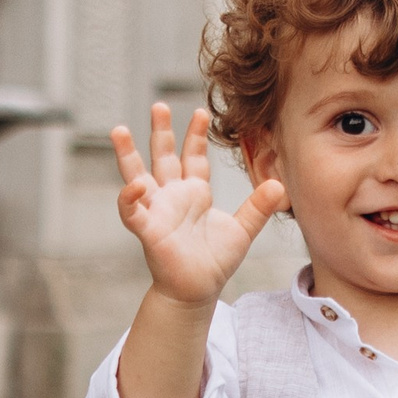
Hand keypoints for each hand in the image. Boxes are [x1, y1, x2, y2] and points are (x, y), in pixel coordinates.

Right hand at [109, 104, 287, 308]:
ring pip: (136, 177)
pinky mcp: (148, 230)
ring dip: (127, 154)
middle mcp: (173, 197)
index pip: (193, 157)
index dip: (196, 135)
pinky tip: (135, 184)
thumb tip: (279, 185)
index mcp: (194, 193)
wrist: (197, 291)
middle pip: (164, 157)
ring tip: (118, 130)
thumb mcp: (243, 230)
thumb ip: (258, 207)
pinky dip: (130, 198)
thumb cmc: (215, 261)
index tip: (201, 112)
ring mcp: (157, 211)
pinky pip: (132, 211)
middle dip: (161, 132)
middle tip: (158, 105)